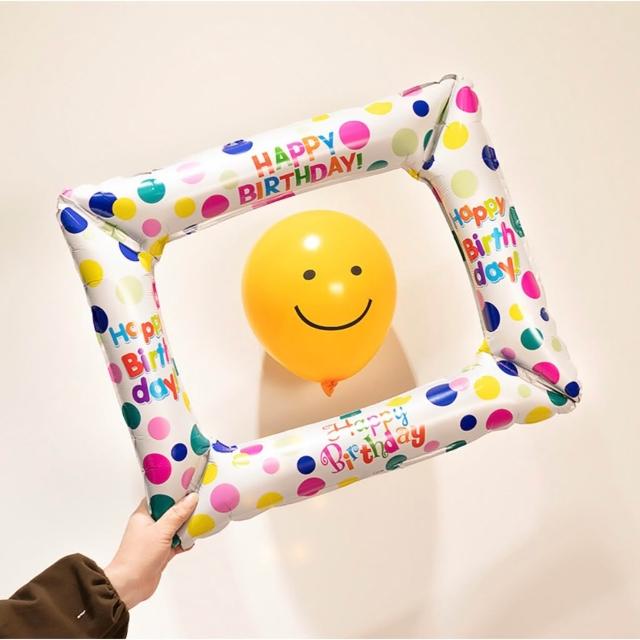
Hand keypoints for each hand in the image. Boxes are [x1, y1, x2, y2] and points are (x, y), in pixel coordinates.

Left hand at [104, 493, 197, 608]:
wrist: (129, 587)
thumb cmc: (139, 555)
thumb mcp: (160, 531)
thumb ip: (177, 514)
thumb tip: (192, 497)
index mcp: (143, 515)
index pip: (159, 496)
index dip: (173, 490)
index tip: (190, 484)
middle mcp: (150, 525)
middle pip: (171, 511)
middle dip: (185, 508)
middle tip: (201, 500)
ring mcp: (156, 539)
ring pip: (176, 527)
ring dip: (187, 525)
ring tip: (203, 518)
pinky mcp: (163, 552)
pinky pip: (178, 542)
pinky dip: (186, 541)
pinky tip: (195, 539)